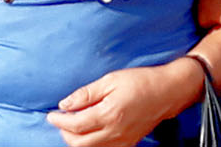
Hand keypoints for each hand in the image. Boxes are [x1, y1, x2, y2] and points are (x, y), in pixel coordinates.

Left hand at [47, 59, 201, 146]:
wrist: (168, 91)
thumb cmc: (141, 81)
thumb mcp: (112, 79)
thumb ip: (87, 93)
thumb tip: (65, 103)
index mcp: (109, 114)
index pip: (75, 125)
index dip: (59, 121)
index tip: (52, 115)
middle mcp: (114, 132)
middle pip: (78, 143)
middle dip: (65, 133)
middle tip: (62, 120)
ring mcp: (122, 140)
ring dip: (77, 141)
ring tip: (75, 126)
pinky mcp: (128, 143)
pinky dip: (92, 145)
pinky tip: (91, 132)